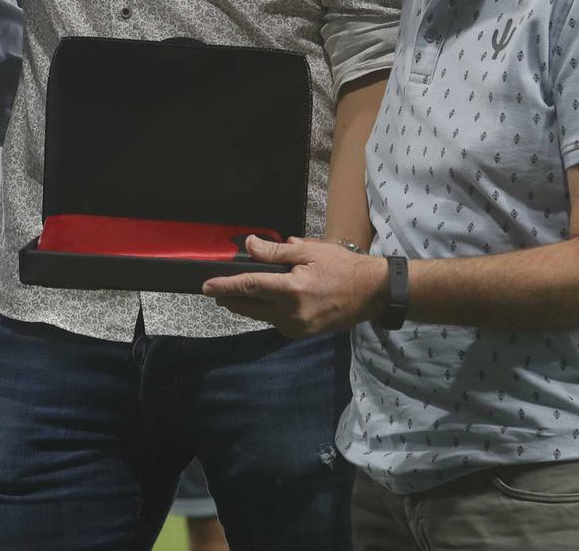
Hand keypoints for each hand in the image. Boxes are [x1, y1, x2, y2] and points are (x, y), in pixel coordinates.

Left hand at [201, 236, 387, 337]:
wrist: (371, 293)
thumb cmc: (343, 267)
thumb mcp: (310, 251)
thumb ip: (277, 251)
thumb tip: (250, 245)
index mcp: (292, 290)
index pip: (249, 287)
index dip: (225, 286)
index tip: (207, 286)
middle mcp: (291, 313)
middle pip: (249, 307)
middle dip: (230, 300)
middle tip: (216, 292)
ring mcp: (297, 327)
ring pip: (261, 316)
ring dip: (247, 306)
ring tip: (236, 296)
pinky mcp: (303, 333)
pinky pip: (276, 322)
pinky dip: (266, 312)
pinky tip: (264, 302)